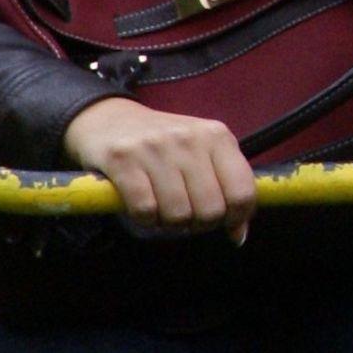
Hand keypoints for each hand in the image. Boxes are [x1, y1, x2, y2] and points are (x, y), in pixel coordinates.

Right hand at [63, 96, 256, 239]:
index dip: (235, 217)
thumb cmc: (164, 145)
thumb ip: (227, 189)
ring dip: (169, 222)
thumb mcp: (202, 155)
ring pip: (178, 214)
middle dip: (198, 223)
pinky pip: (145, 210)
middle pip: (211, 210)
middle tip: (186, 215)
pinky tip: (143, 205)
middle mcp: (189, 138)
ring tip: (162, 207)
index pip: (243, 192)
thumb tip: (239, 234)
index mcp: (216, 136)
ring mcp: (155, 147)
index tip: (222, 220)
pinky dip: (145, 218)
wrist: (109, 118)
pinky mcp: (123, 158)